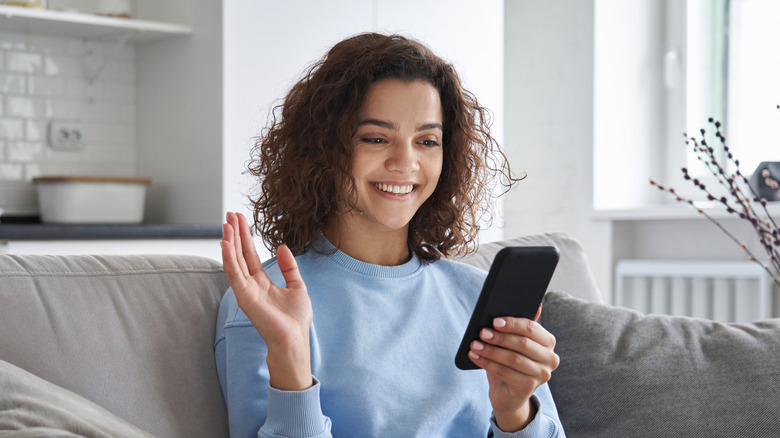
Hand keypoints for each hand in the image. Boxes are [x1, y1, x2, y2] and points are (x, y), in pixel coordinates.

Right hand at [221, 212, 313, 390]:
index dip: (245, 237)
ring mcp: (246, 291)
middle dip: (235, 234)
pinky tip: (226, 243)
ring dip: (229, 242)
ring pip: (234, 261)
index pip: (250, 255)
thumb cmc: (296, 319)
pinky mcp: (245, 297)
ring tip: (226, 224)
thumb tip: (282, 247)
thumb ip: (289, 267)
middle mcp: (251, 285)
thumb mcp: (297, 286)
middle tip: (229, 214)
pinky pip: (234, 274)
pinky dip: (229, 258)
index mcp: (262, 282)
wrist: (295, 339)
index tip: (240, 219)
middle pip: (240, 254)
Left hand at [468, 305, 558, 431]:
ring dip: (491, 351)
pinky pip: (505, 372)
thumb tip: (534, 305)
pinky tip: (475, 357)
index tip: (494, 321)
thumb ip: (519, 325)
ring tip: (474, 345)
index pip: (532, 328)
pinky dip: (487, 363)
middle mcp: (550, 358)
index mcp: (548, 341)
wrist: (508, 392)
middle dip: (500, 337)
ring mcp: (541, 374)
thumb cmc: (510, 361)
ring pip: (513, 359)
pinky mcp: (529, 387)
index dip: (513, 324)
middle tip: (482, 332)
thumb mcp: (514, 342)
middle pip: (522, 344)